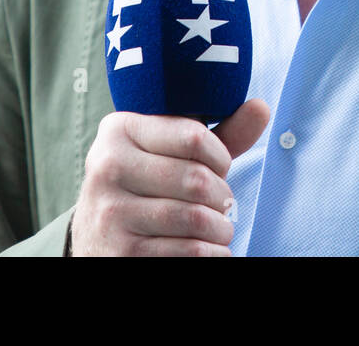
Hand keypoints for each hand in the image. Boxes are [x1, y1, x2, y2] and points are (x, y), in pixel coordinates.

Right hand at [70, 98, 269, 255]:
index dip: (221, 157)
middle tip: (222, 203)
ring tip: (220, 227)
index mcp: (119, 130)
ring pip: (196, 217)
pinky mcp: (121, 251)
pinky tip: (211, 248)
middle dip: (223, 196)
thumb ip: (218, 134)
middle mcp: (108, 167)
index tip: (219, 168)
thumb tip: (261, 107)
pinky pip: (189, 250)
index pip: (195, 137)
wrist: (97, 237)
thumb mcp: (172, 153)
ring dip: (222, 227)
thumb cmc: (148, 184)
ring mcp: (111, 211)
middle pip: (197, 179)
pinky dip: (212, 252)